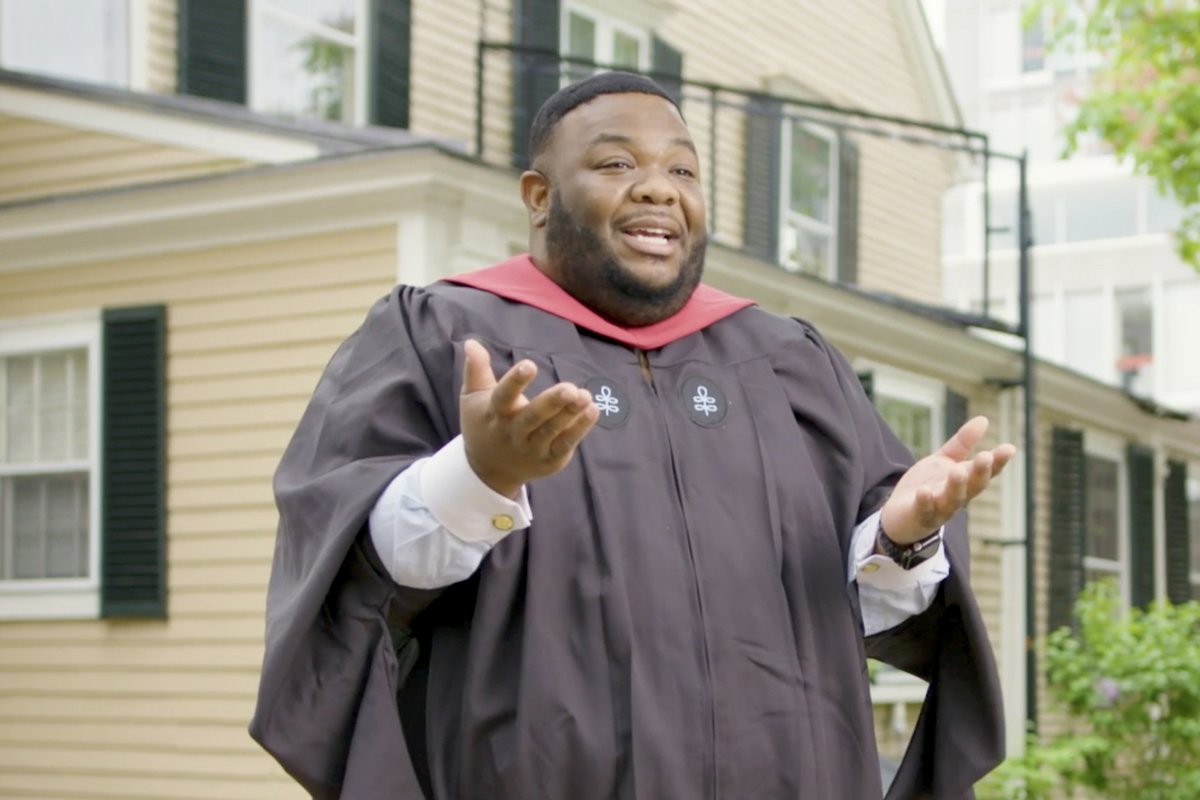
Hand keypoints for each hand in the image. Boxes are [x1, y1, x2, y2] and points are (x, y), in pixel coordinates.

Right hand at [459, 339, 598, 497]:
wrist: (489, 470)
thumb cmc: (483, 424)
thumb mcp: (473, 397)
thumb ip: (476, 370)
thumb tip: (471, 342)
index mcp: (495, 413)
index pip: (504, 396)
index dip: (515, 382)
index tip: (530, 366)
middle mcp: (514, 432)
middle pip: (533, 417)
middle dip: (551, 404)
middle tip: (570, 389)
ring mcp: (532, 448)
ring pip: (552, 431)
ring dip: (570, 414)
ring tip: (586, 396)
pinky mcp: (549, 459)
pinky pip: (565, 444)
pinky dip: (580, 429)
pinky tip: (592, 411)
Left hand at [879, 416, 1015, 544]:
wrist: (900, 516)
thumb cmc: (928, 486)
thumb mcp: (944, 461)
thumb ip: (962, 444)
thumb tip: (984, 419)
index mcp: (965, 482)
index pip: (985, 472)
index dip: (998, 462)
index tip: (1009, 448)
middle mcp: (957, 497)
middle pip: (973, 486)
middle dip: (980, 472)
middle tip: (985, 456)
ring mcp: (939, 508)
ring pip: (952, 500)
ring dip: (956, 486)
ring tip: (958, 471)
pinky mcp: (919, 515)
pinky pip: (924, 510)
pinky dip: (925, 501)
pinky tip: (924, 491)